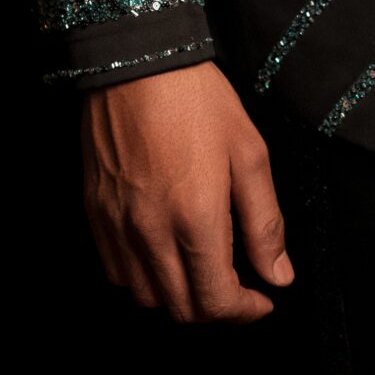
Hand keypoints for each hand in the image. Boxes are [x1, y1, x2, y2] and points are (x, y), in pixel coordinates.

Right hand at [80, 59, 292, 322]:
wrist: (138, 63)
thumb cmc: (198, 101)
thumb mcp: (249, 153)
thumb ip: (265, 222)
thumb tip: (279, 275)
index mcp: (195, 219)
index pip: (217, 301)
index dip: (246, 312)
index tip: (263, 300)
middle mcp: (151, 233)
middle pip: (183, 310)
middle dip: (217, 309)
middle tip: (239, 287)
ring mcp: (117, 228)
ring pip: (148, 299)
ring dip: (180, 298)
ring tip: (203, 270)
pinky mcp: (95, 216)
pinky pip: (117, 274)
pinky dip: (145, 281)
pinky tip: (165, 255)